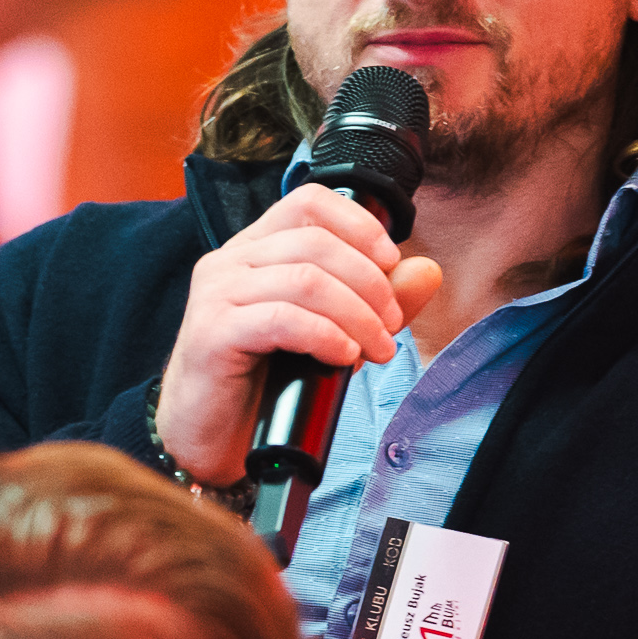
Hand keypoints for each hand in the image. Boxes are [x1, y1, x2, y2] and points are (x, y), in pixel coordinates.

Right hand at [152, 185, 443, 486]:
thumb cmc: (263, 381)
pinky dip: (325, 335)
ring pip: (305, 280)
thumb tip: (427, 271)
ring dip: (356, 315)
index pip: (309, 202)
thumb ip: (376, 300)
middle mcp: (229, 261)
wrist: (210, 436)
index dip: (359, 225)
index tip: (391, 263)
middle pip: (315, 243)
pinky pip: (281, 320)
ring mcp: (216, 295)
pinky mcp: (211, 334)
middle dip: (369, 283)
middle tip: (390, 325)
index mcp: (254, 248)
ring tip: (376, 349)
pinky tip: (344, 356)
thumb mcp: (330, 332)